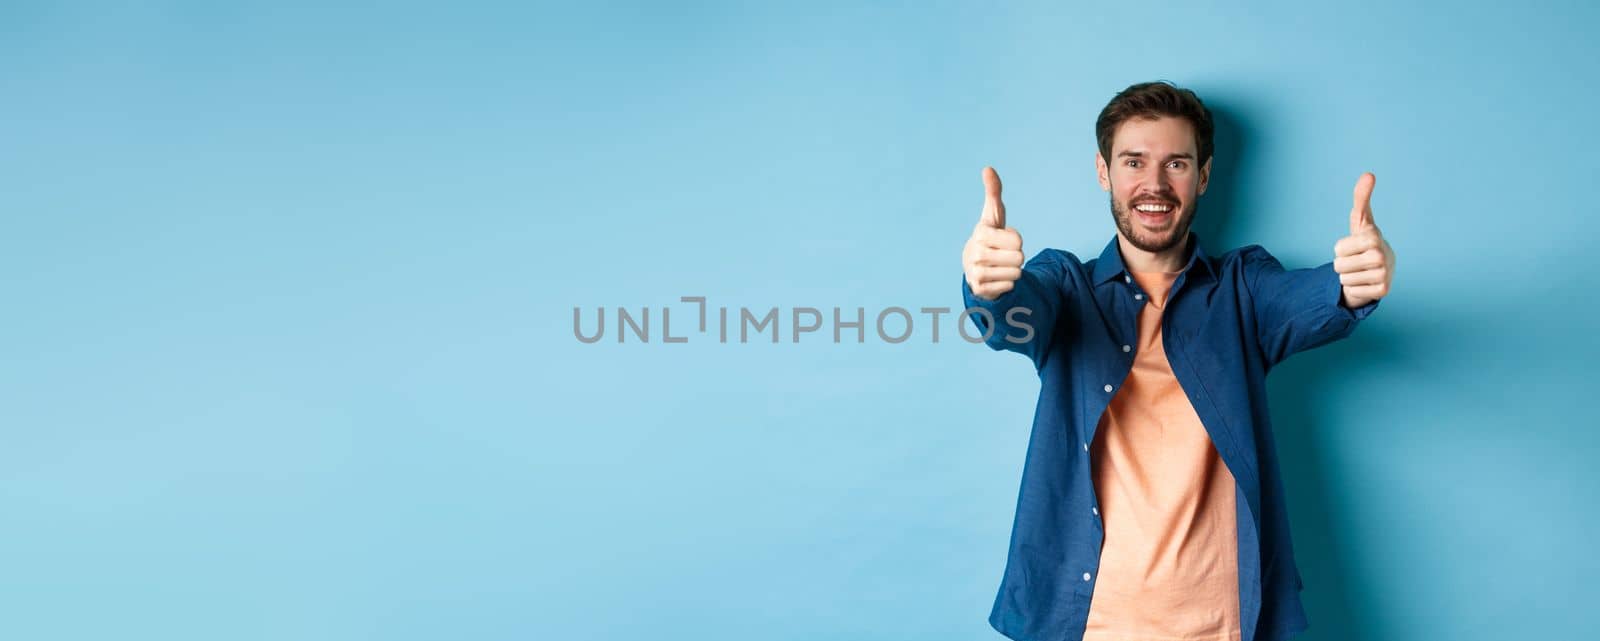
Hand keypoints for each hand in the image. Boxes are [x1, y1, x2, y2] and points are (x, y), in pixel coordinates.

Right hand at [963, 167, 1025, 300]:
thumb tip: (988, 168)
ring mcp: (976, 273)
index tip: (1002, 239)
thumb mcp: (993, 215)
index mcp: (981, 233)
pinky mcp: (980, 289)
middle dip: (1015, 257)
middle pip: (1019, 257)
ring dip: (1012, 270)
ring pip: (1016, 273)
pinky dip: (1007, 283)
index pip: (1018, 240)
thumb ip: (993, 192)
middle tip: (1002, 255)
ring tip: (999, 266)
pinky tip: (996, 278)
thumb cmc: (989, 237)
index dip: (1015, 240)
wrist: (973, 266)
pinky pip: (1010, 286)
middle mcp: (976, 253)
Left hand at [1333, 172, 1394, 307]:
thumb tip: (1369, 174)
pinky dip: (1356, 288)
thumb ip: (1361, 198)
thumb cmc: (1366, 241)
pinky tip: (1366, 281)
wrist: (1383, 268)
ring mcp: (1384, 275)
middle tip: (1356, 260)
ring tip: (1361, 270)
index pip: (1338, 249)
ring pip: (1344, 279)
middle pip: (1338, 265)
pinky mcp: (1383, 291)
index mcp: (1374, 237)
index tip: (1354, 246)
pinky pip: (1353, 291)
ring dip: (1348, 276)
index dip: (1341, 248)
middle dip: (1342, 264)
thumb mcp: (1361, 220)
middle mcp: (1382, 256)